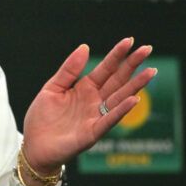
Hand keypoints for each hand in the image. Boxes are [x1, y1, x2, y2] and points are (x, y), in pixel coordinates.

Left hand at [21, 38, 156, 173]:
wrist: (34, 145)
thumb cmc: (42, 117)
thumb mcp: (53, 87)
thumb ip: (69, 69)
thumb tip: (85, 46)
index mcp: (85, 88)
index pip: (106, 68)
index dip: (117, 55)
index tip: (130, 40)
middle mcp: (94, 101)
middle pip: (118, 80)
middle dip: (132, 65)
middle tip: (148, 49)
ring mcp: (96, 116)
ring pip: (119, 98)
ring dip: (135, 86)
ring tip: (150, 72)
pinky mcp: (92, 133)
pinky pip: (109, 120)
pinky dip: (121, 110)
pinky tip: (134, 99)